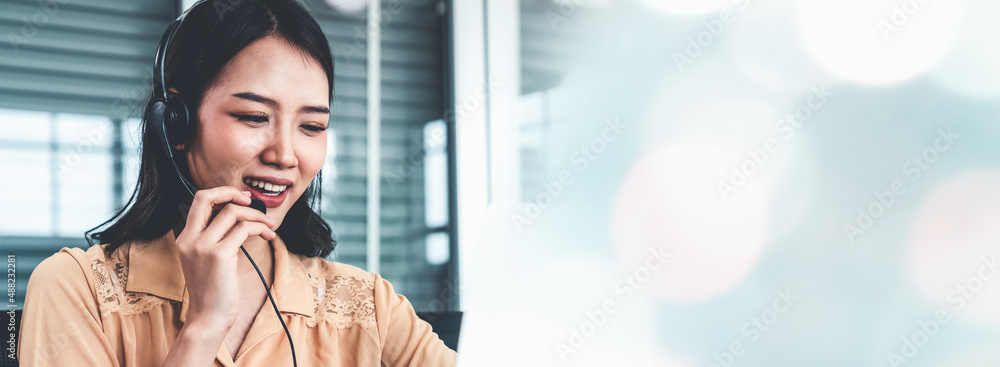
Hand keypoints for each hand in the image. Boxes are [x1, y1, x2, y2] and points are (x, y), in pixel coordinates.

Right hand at [173, 186, 275, 334]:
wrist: (208, 317)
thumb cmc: (213, 291)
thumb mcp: (205, 260)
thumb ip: (213, 238)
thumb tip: (237, 218)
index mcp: (185, 238)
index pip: (199, 201)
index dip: (222, 194)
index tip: (241, 200)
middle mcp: (189, 239)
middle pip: (207, 197)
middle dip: (233, 192)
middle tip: (252, 202)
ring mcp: (202, 246)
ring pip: (232, 212)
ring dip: (256, 215)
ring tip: (268, 226)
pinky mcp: (219, 254)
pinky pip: (244, 229)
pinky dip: (259, 228)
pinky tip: (268, 236)